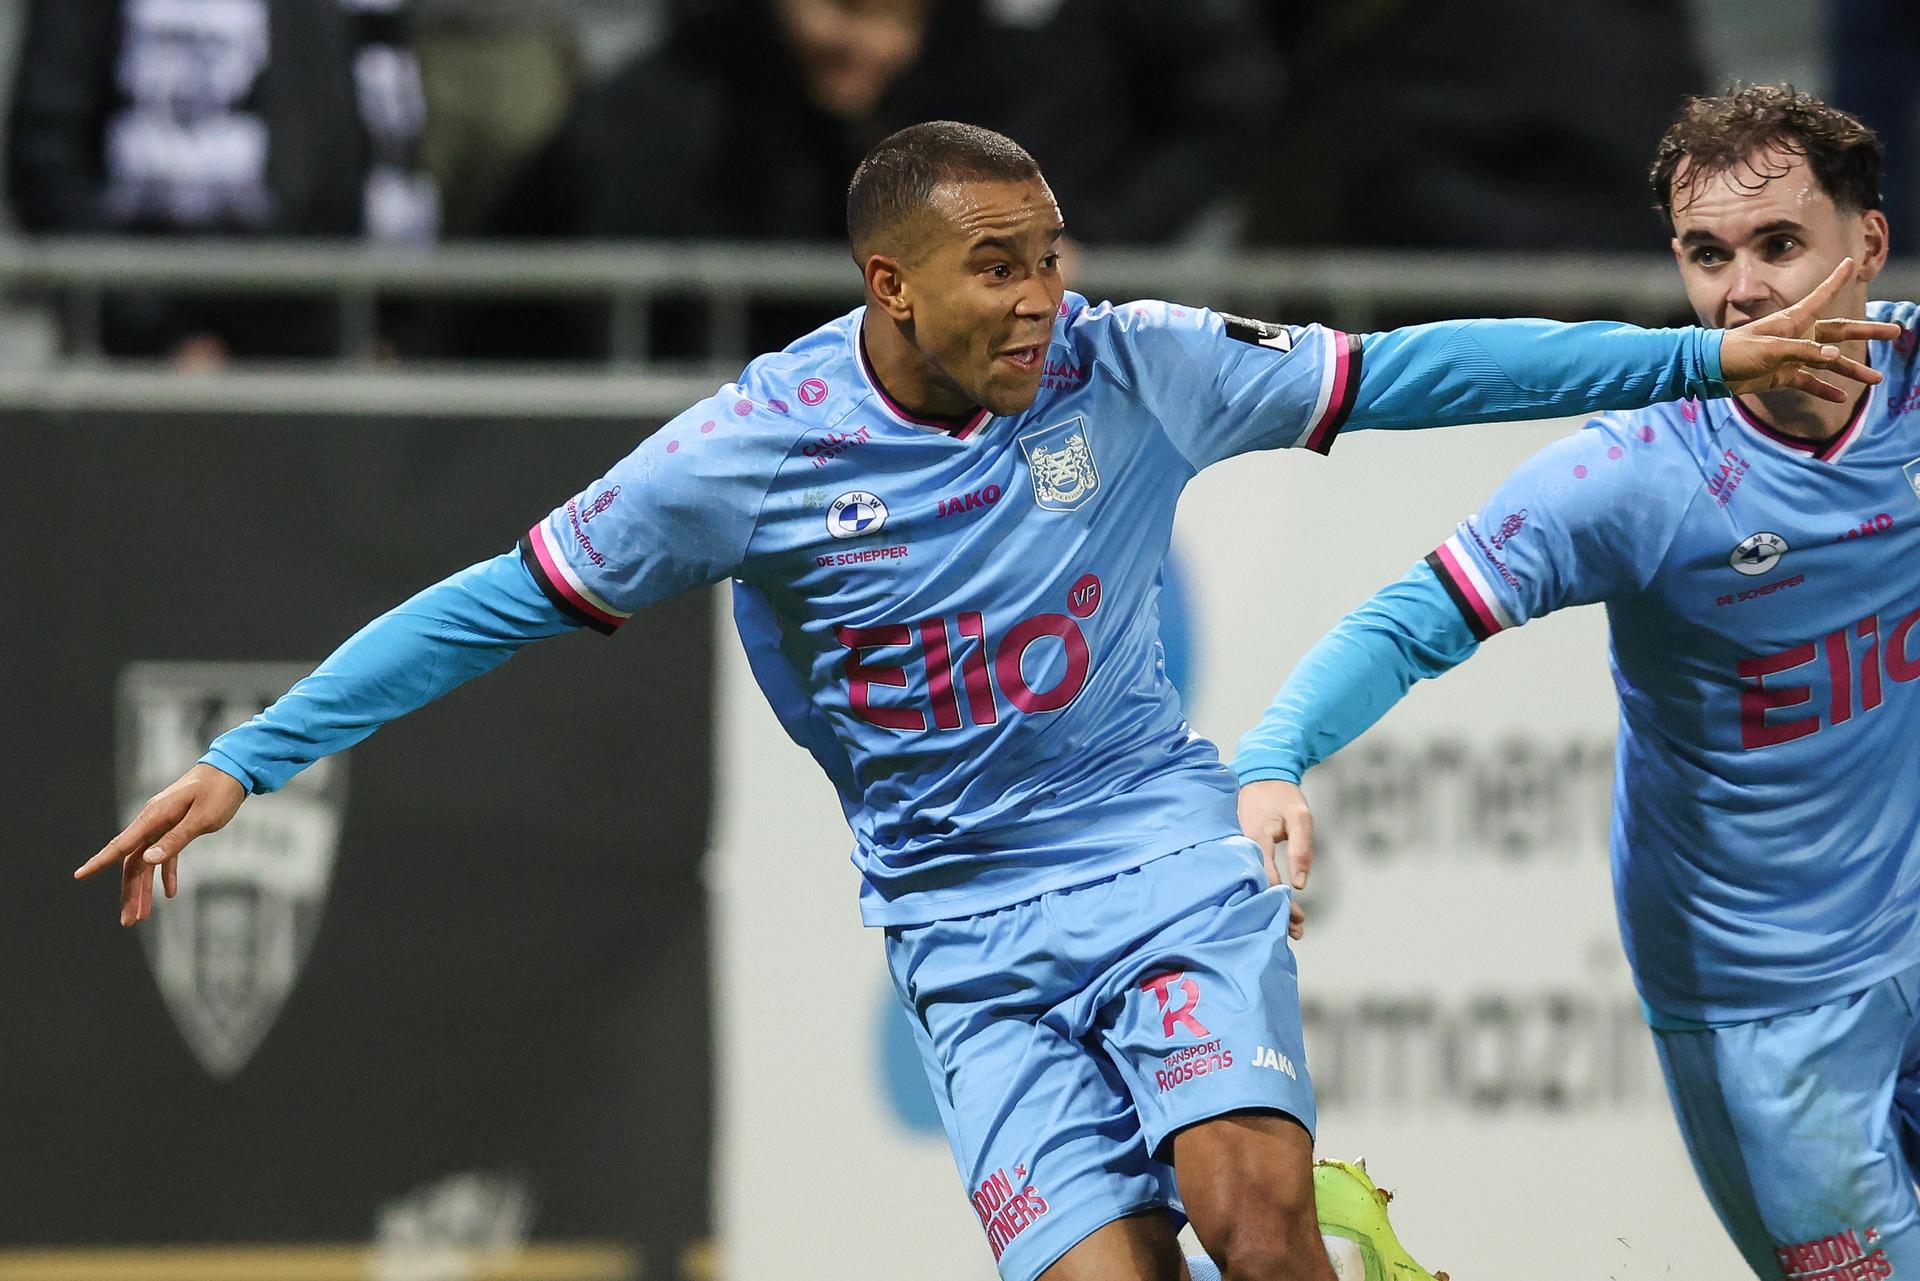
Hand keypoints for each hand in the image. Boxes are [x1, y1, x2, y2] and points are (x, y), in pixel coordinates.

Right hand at [75, 763, 245, 925]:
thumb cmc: (219, 791)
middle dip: (129, 892)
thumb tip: (147, 860)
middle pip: (133, 862)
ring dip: (144, 889)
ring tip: (141, 916)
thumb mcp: (202, 818)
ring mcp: (163, 825)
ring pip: (146, 862)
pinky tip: (169, 893)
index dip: (100, 861)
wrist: (233, 770)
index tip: (80, 876)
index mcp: (154, 817)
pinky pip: (165, 855)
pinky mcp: (176, 827)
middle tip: (128, 921)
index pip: (122, 845)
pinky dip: (165, 874)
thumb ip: (176, 839)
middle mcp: (152, 822)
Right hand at [1238, 779, 1313, 939]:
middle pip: (1256, 888)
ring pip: (1251, 883)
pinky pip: (1248, 873)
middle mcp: (1240, 847)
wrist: (1261, 774)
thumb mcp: (1300, 818)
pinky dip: (1260, 890)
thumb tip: (1301, 884)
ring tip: (1288, 925)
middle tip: (1296, 932)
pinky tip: (1270, 903)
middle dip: (1275, 911)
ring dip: (1267, 904)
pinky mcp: (1238, 848)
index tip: (1299, 919)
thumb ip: (1301, 849)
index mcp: (1254, 839)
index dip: (1284, 902)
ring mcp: (1236, 848)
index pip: (1269, 880)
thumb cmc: (1282, 796)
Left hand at [1718, 257, 1902, 401]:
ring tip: (1875, 380)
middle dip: (1867, 332)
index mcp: (1793, 321)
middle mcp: (1797, 336)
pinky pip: (1809, 382)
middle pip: (1840, 332)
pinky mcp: (1782, 375)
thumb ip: (1804, 352)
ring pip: (1829, 362)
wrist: (1710, 372)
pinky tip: (1841, 397)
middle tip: (1895, 331)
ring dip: (1852, 370)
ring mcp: (1791, 356)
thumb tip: (1837, 358)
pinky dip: (1824, 389)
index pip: (1821, 296)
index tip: (1849, 261)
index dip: (1836, 280)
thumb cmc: (1736, 352)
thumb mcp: (1771, 349)